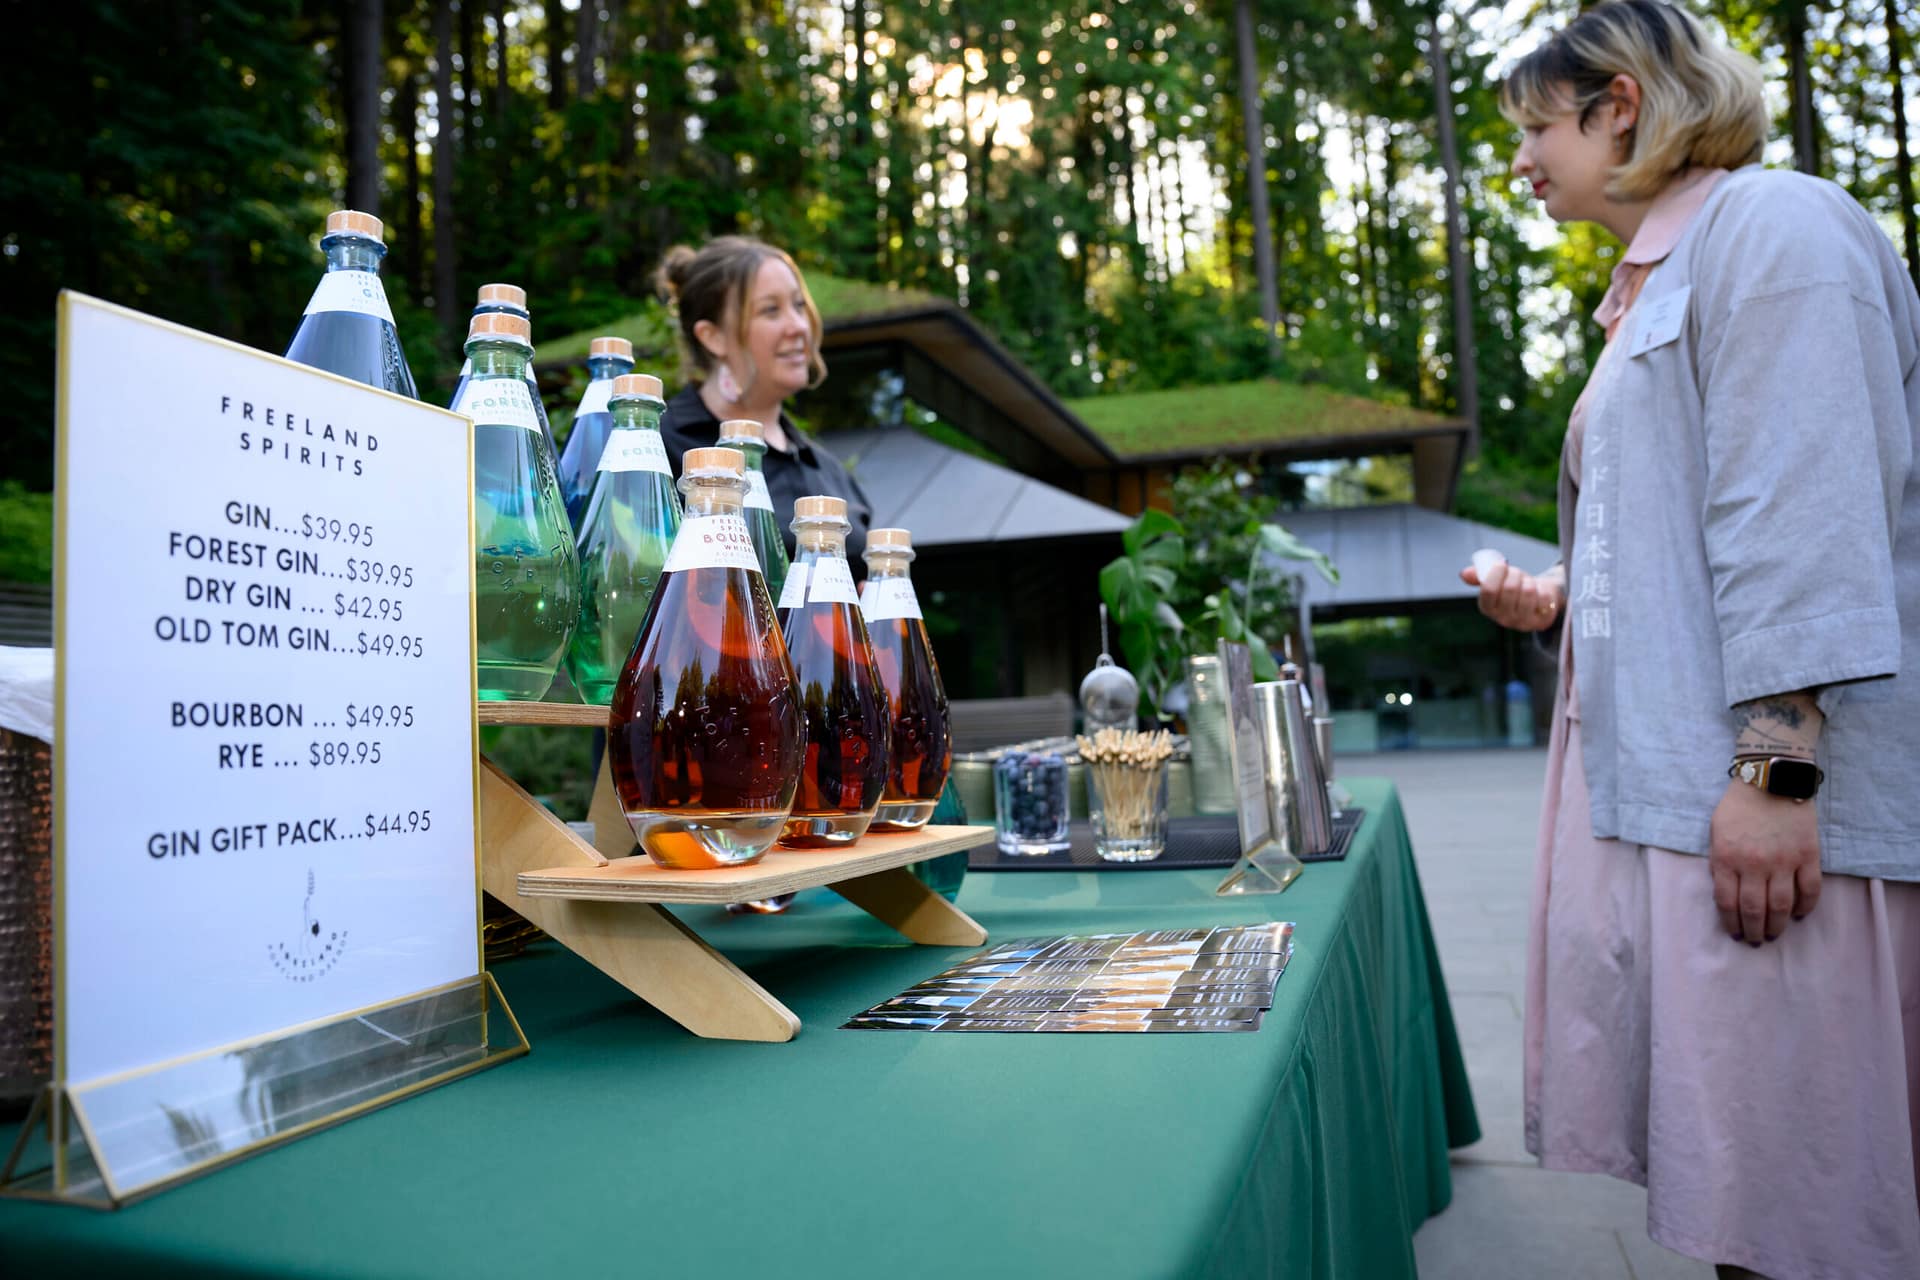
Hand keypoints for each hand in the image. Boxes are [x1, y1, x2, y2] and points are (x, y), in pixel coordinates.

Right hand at [1460, 561, 1564, 631]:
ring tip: (1528, 583)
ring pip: (1528, 591)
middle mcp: (1503, 619)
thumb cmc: (1515, 588)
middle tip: (1517, 573)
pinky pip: (1544, 597)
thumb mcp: (1497, 580)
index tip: (1501, 564)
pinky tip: (1540, 594)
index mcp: (1487, 608)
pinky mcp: (1542, 621)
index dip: (1496, 572)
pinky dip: (1544, 590)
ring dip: (1530, 581)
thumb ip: (1480, 576)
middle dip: (1515, 574)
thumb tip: (1464, 574)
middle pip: (1510, 588)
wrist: (1539, 600)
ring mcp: (1522, 622)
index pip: (1488, 589)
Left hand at [1709, 779, 1821, 943]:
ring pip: (1781, 905)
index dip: (1731, 923)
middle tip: (1755, 941)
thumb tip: (1726, 892)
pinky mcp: (1808, 855)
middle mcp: (1754, 864)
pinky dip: (1806, 907)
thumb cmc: (1738, 806)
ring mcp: (1783, 861)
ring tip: (1773, 934)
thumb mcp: (1716, 832)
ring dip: (1777, 925)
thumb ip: (1720, 862)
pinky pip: (1810, 889)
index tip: (1734, 934)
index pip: (1727, 902)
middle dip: (1753, 930)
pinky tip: (1800, 915)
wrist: (1772, 780)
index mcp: (1727, 858)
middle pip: (1754, 909)